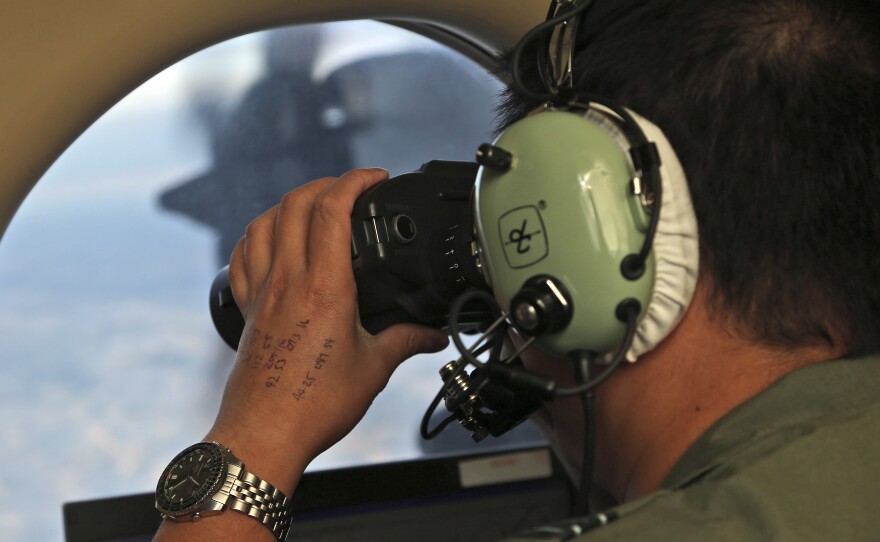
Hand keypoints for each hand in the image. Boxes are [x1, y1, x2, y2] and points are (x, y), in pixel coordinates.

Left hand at [208, 168, 448, 493]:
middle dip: (326, 183)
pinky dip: (257, 234)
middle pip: (295, 203)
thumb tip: (432, 335)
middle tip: (352, 189)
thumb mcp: (373, 369)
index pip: (332, 210)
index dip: (355, 181)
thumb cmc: (314, 405)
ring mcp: (262, 292)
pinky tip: (271, 238)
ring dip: (290, 203)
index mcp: (324, 288)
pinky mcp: (247, 309)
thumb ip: (406, 342)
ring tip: (314, 205)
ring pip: (264, 222)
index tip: (376, 179)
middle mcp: (288, 281)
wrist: (264, 435)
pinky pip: (243, 256)